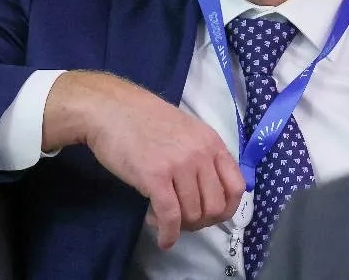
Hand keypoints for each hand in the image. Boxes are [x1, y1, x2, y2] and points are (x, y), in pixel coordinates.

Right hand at [42, 72, 245, 248]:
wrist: (111, 109)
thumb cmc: (145, 120)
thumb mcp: (187, 131)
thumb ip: (202, 156)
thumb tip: (207, 192)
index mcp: (212, 143)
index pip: (237, 187)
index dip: (227, 209)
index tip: (210, 215)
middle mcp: (201, 154)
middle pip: (215, 206)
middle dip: (200, 222)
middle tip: (182, 219)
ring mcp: (180, 165)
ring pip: (193, 214)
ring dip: (179, 226)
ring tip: (161, 217)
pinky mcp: (155, 177)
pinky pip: (171, 216)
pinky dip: (168, 234)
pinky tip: (163, 239)